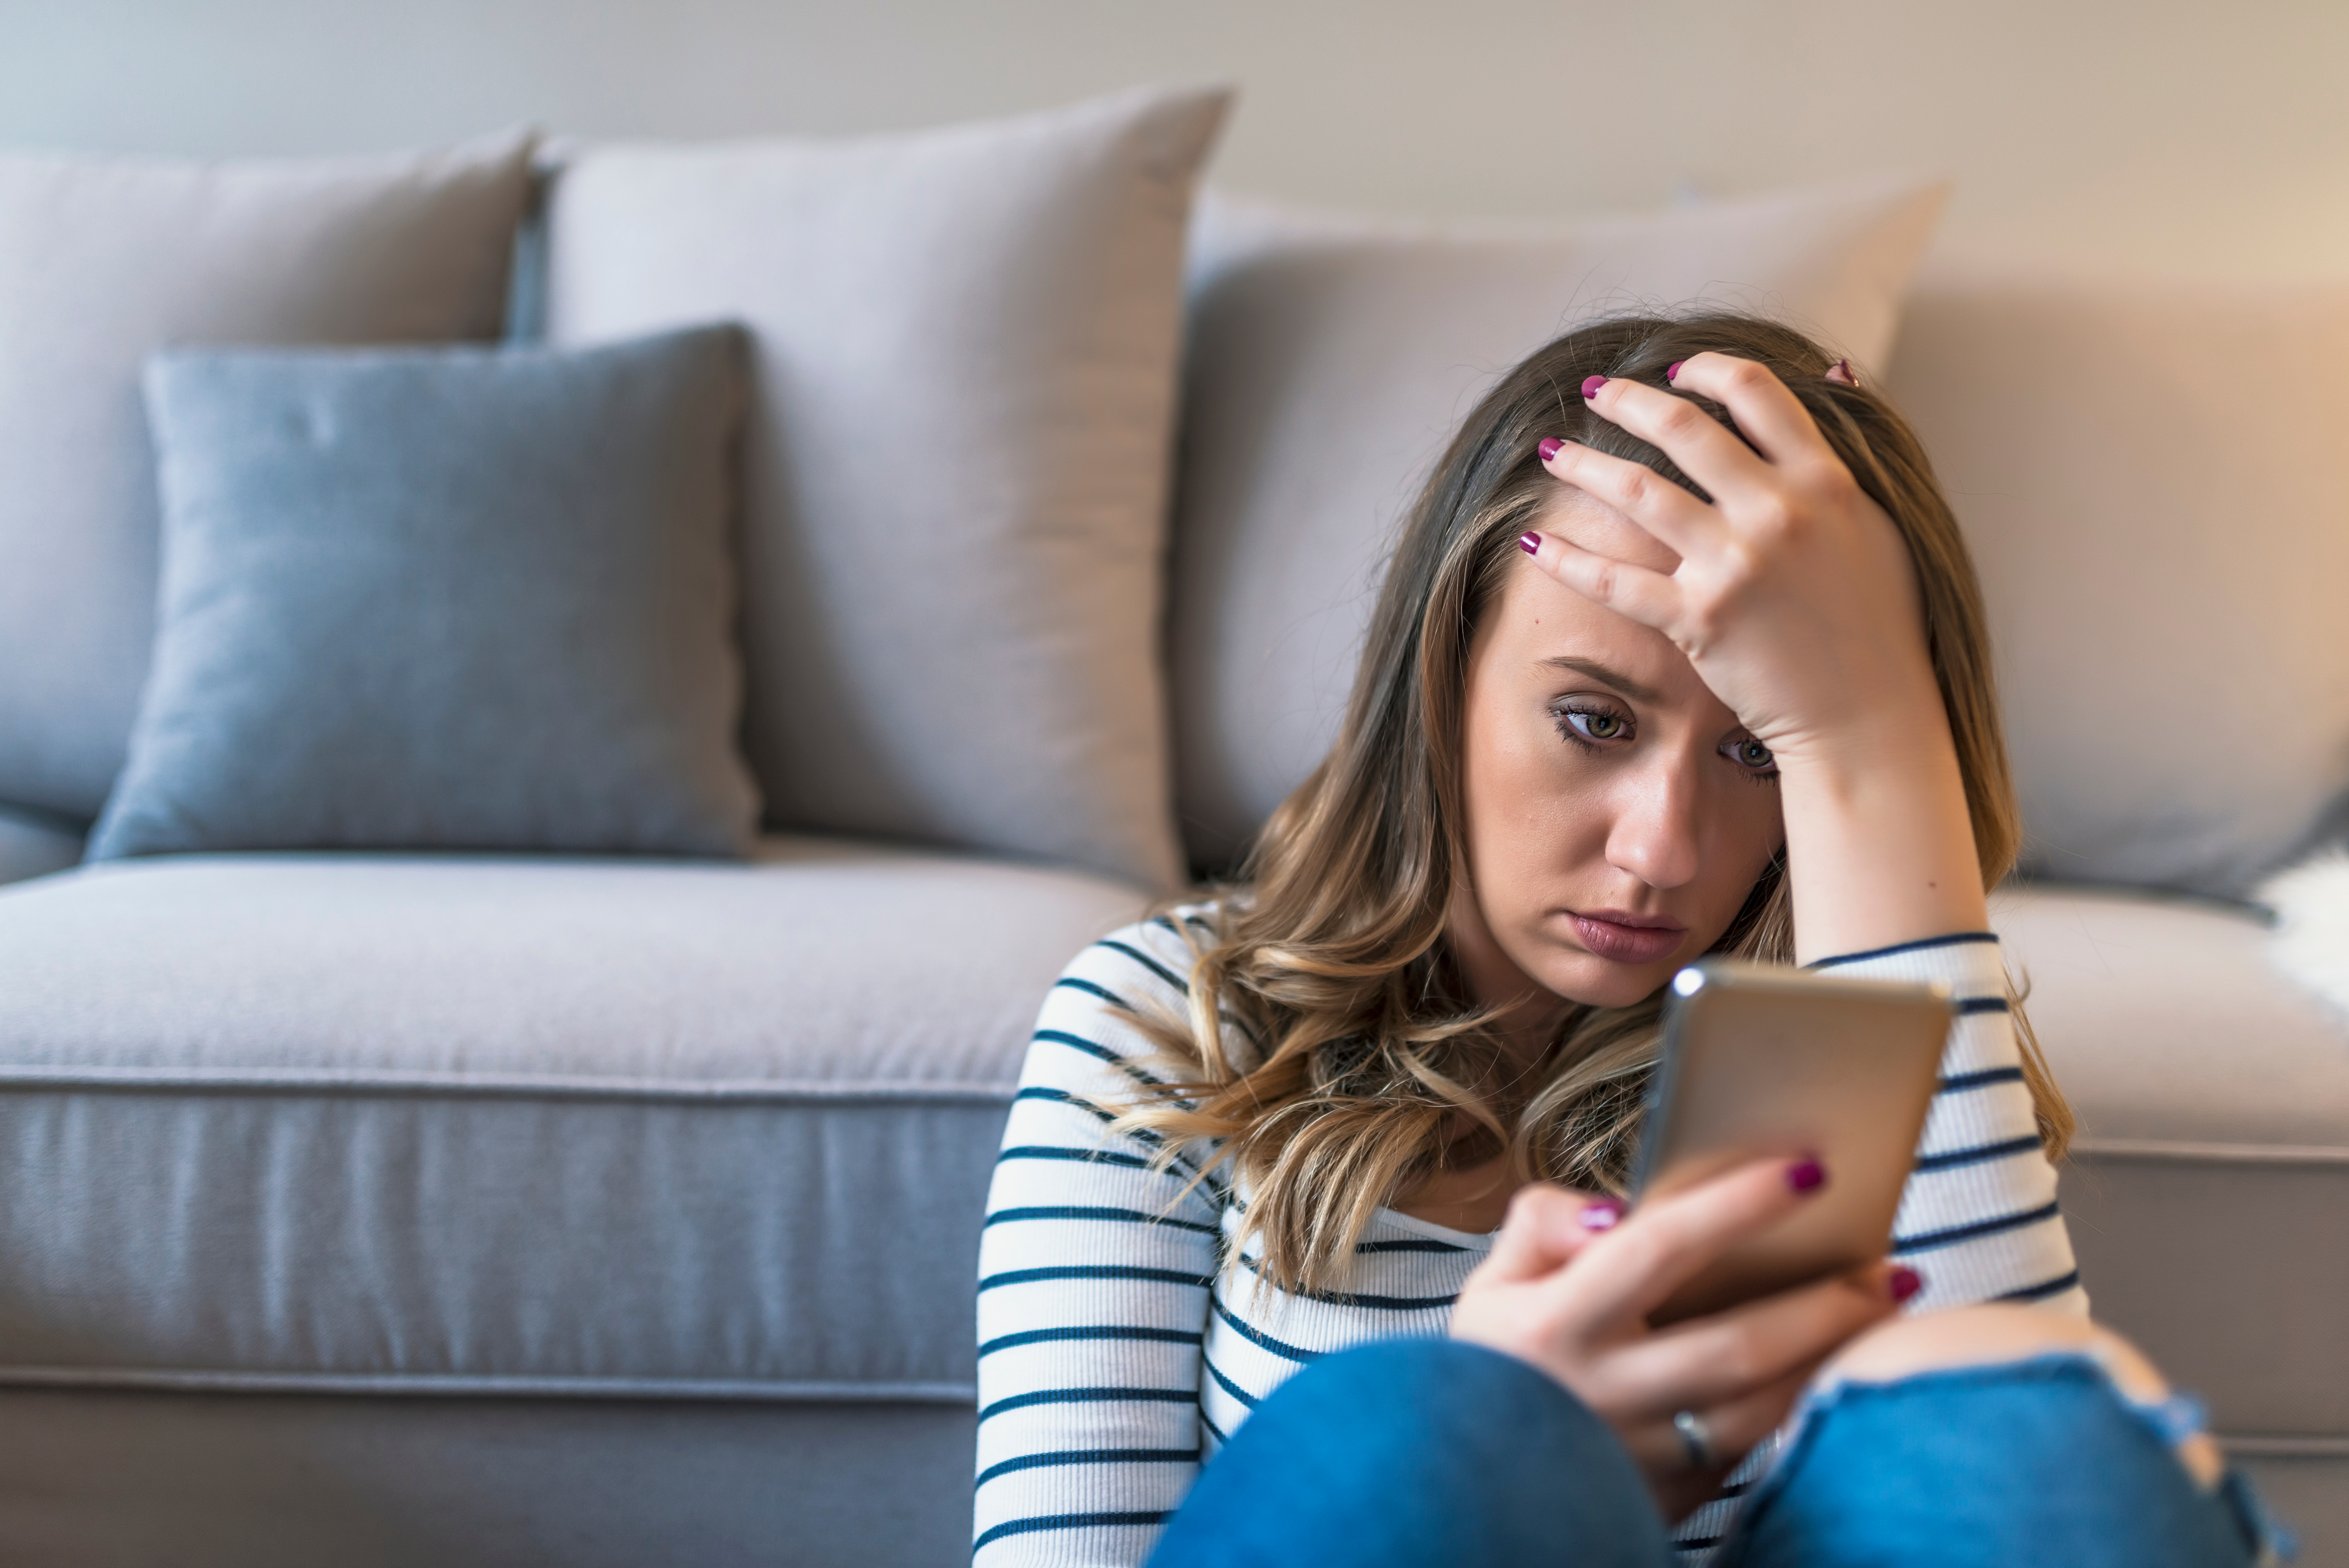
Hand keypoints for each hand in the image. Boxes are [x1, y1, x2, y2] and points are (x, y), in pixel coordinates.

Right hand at [1448, 1160, 1912, 1519]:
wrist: (1475, 1484)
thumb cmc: (1495, 1366)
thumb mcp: (1492, 1285)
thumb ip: (1543, 1225)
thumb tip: (1615, 1210)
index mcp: (1557, 1324)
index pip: (1657, 1248)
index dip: (1736, 1205)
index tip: (1809, 1171)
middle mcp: (1603, 1394)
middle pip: (1737, 1345)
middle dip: (1826, 1302)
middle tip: (1892, 1265)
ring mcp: (1641, 1456)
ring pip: (1763, 1409)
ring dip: (1834, 1356)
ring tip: (1887, 1308)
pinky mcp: (1670, 1499)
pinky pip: (1753, 1450)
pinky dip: (1801, 1403)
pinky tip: (1835, 1366)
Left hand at [1525, 356, 1988, 959]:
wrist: (1868, 714)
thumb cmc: (1877, 624)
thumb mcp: (1879, 524)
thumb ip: (1841, 454)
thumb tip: (1835, 372)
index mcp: (1824, 482)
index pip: (1756, 393)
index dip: (1707, 370)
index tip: (1674, 369)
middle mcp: (1777, 512)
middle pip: (1685, 430)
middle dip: (1628, 402)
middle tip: (1593, 391)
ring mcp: (1736, 564)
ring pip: (1638, 493)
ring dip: (1585, 465)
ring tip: (1551, 452)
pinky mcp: (1701, 618)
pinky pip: (1618, 581)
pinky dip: (1569, 560)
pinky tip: (1534, 543)